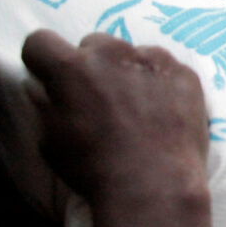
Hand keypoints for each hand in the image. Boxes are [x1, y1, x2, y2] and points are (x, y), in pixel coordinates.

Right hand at [21, 30, 208, 207]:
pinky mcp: (185, 73)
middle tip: (99, 97)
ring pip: (132, 52)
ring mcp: (154, 60)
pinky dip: (162, 82)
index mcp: (71, 68)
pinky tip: (164, 111)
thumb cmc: (94, 170)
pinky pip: (166, 67)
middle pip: (93, 44)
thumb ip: (45, 106)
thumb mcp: (51, 142)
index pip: (40, 40)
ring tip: (136, 106)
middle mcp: (112, 53)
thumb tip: (41, 87)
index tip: (50, 77)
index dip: (41, 60)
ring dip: (128, 70)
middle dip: (91, 65)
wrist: (155, 186)